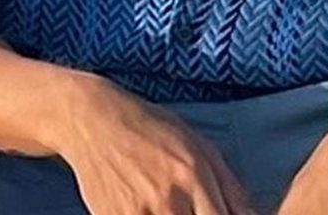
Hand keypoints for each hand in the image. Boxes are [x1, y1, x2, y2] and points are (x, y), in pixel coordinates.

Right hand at [56, 80, 259, 214]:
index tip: (218, 214)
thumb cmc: (153, 131)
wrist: (95, 122)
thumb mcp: (200, 147)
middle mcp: (168, 197)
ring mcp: (139, 212)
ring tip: (171, 208)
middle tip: (192, 210)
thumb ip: (232, 188)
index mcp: (194, 176)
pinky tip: (150, 209)